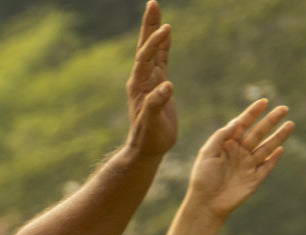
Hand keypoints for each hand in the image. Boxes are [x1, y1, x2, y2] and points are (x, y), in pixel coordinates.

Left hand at [126, 1, 176, 157]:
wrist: (147, 149)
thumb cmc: (149, 139)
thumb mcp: (153, 124)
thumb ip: (156, 104)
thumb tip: (167, 86)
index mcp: (138, 86)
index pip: (145, 58)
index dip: (154, 43)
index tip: (166, 28)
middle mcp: (141, 80)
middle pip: (144, 48)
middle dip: (149, 26)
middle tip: (152, 4)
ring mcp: (149, 81)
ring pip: (152, 51)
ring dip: (154, 31)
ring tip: (156, 10)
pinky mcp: (157, 85)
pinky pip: (160, 60)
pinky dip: (163, 46)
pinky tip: (166, 34)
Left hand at [188, 100, 292, 218]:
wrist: (205, 204)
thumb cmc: (202, 179)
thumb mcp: (207, 154)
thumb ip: (221, 136)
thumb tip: (236, 122)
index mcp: (228, 145)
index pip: (242, 124)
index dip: (252, 113)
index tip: (263, 101)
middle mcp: (240, 153)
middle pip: (258, 133)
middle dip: (270, 121)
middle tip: (283, 109)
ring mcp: (248, 165)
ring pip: (266, 148)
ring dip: (278, 136)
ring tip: (290, 124)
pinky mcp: (254, 179)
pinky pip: (266, 166)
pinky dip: (274, 158)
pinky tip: (280, 149)